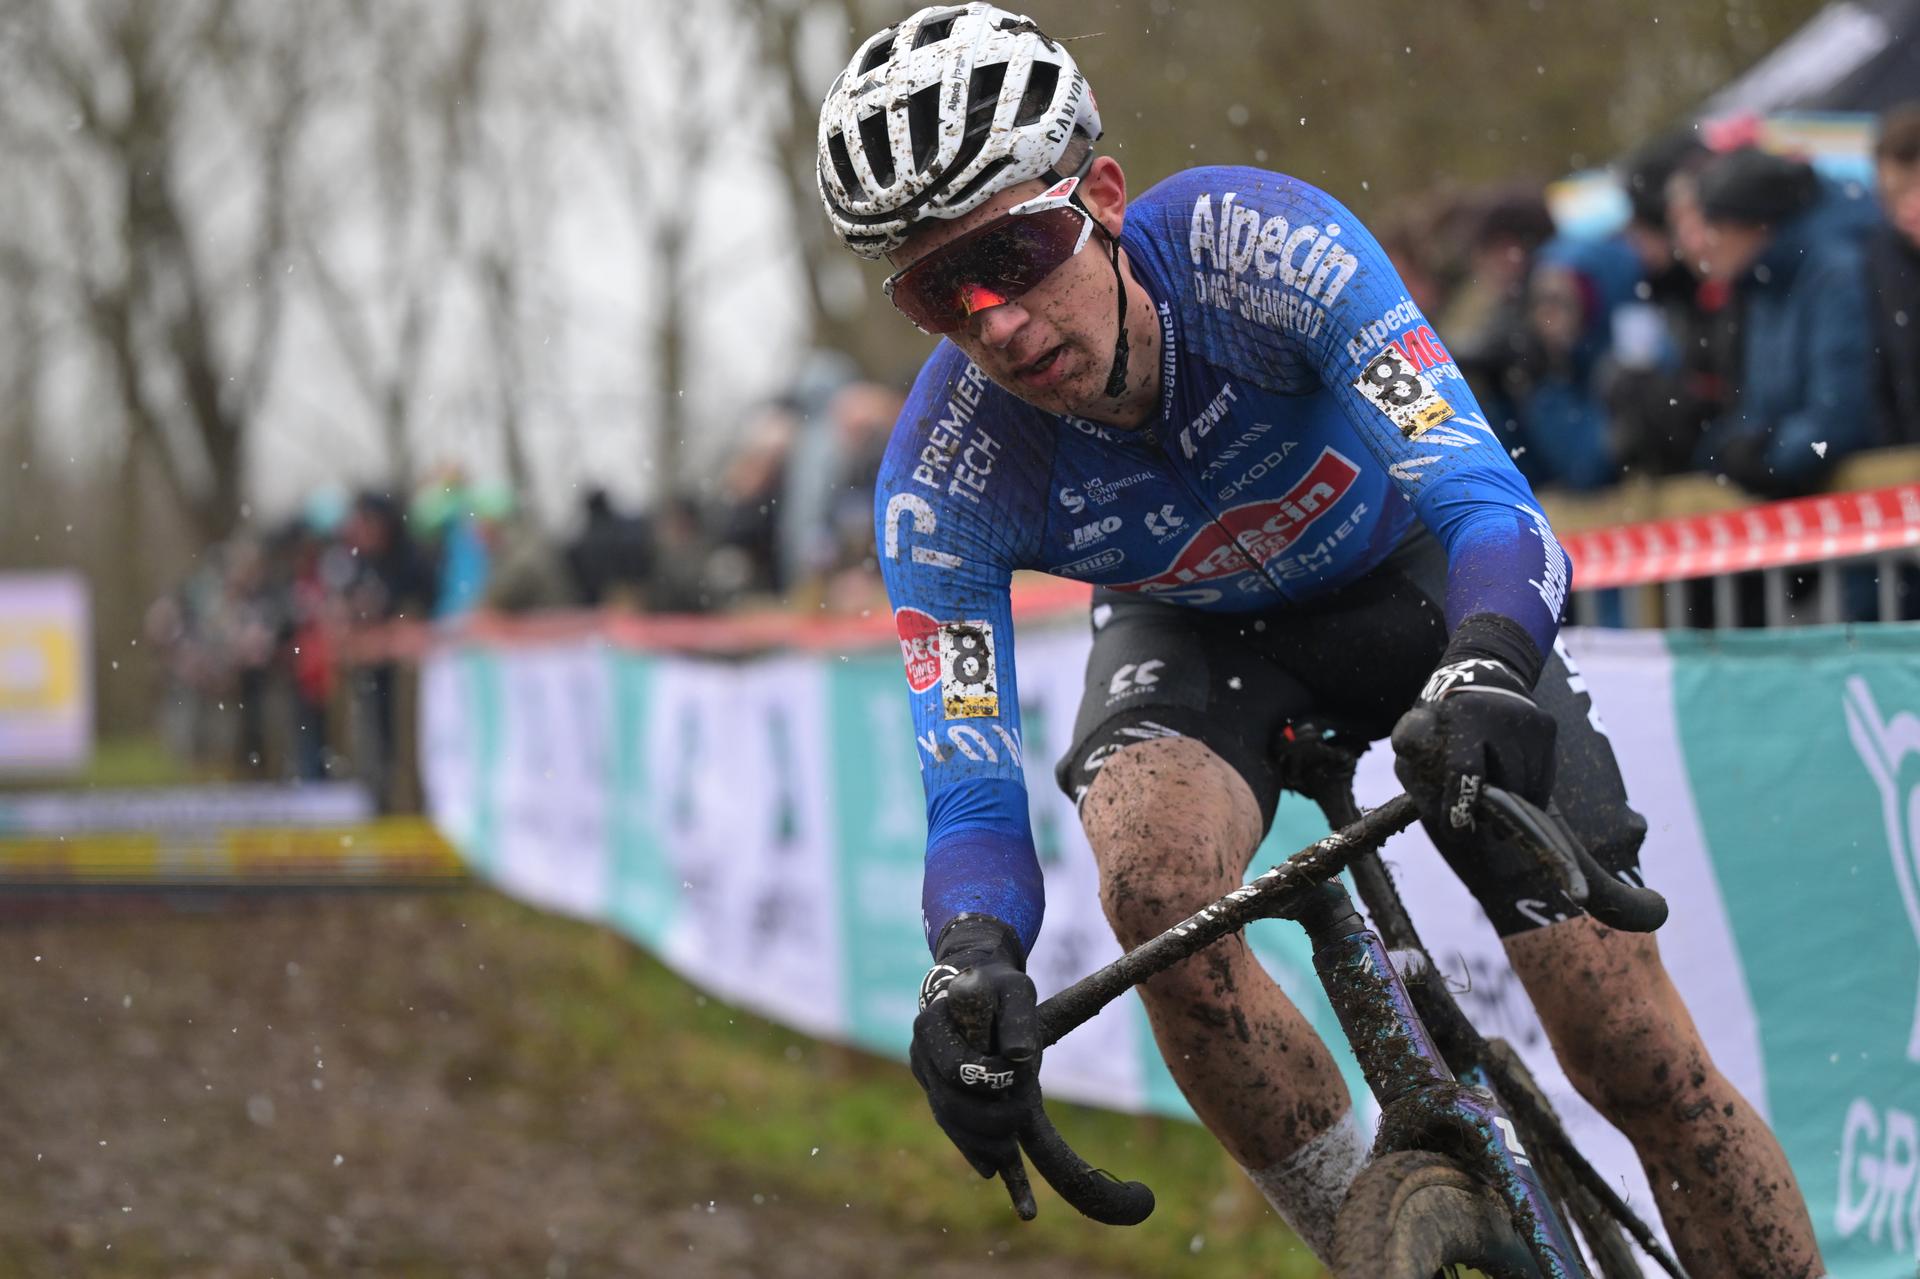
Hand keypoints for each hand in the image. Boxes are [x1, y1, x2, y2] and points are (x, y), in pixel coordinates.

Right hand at [909, 915, 1040, 1181]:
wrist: (979, 984)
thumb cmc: (1000, 986)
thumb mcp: (1016, 990)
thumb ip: (1017, 1018)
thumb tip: (1019, 1060)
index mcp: (931, 1025)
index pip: (957, 1070)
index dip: (991, 1080)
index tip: (1022, 1071)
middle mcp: (921, 1054)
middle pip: (950, 1104)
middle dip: (989, 1120)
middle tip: (1023, 1117)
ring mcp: (926, 1077)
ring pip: (949, 1122)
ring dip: (982, 1143)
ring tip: (1012, 1157)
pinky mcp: (938, 1093)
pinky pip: (952, 1128)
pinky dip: (973, 1149)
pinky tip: (994, 1169)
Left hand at [1392, 658, 1555, 832]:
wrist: (1478, 681)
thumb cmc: (1439, 725)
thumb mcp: (1415, 743)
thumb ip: (1420, 780)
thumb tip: (1447, 820)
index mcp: (1461, 717)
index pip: (1465, 771)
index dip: (1460, 806)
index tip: (1456, 829)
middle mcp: (1501, 715)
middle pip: (1503, 785)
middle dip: (1488, 809)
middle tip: (1476, 817)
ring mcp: (1530, 720)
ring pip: (1526, 787)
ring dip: (1509, 805)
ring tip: (1491, 801)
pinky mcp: (1548, 727)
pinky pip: (1543, 781)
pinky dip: (1527, 796)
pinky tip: (1510, 792)